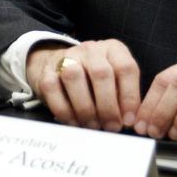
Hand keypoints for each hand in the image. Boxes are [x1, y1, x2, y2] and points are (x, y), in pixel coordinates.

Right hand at [26, 39, 140, 131]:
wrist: (60, 67)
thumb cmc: (95, 80)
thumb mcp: (116, 81)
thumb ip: (124, 96)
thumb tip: (130, 121)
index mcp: (112, 49)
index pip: (125, 68)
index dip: (129, 97)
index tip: (128, 120)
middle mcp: (90, 49)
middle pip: (100, 73)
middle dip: (107, 106)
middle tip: (111, 126)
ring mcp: (66, 57)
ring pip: (74, 77)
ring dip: (85, 108)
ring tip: (93, 125)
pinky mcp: (46, 71)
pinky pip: (52, 88)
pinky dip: (64, 110)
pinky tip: (74, 122)